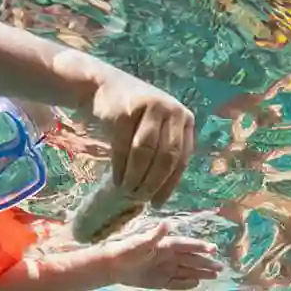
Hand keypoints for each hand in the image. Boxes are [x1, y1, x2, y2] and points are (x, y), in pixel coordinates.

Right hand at [88, 71, 194, 205]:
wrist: (105, 86)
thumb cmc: (135, 116)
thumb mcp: (158, 129)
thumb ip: (165, 152)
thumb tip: (162, 195)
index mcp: (185, 119)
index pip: (182, 158)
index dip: (170, 184)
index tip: (157, 204)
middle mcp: (172, 110)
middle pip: (166, 157)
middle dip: (152, 183)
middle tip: (140, 199)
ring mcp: (150, 108)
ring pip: (145, 153)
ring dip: (135, 178)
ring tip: (127, 192)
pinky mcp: (126, 111)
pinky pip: (123, 147)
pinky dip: (120, 168)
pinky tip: (117, 181)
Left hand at [105, 219, 222, 289]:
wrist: (113, 266)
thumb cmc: (127, 251)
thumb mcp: (141, 242)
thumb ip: (156, 235)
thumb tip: (167, 223)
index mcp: (166, 245)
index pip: (187, 246)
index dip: (200, 247)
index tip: (214, 248)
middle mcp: (168, 257)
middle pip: (191, 260)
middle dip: (205, 263)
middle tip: (220, 267)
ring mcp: (165, 269)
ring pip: (187, 271)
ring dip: (200, 273)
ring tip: (214, 276)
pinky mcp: (159, 281)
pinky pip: (176, 283)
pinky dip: (186, 283)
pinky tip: (197, 284)